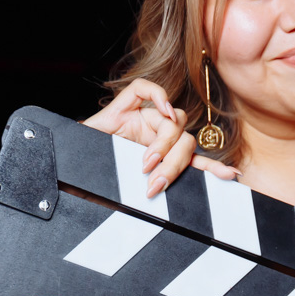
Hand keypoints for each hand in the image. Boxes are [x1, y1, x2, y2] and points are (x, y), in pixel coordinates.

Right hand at [83, 78, 238, 196]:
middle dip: (174, 163)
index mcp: (159, 158)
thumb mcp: (132, 193)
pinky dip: (157, 96)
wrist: (63, 176)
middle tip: (156, 184)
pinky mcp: (120, 107)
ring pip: (172, 120)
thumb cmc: (94, 189)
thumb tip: (186, 207)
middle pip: (185, 139)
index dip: (213, 166)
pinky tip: (160, 112)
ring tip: (144, 164)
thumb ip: (161, 190)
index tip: (231, 177)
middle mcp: (154, 137)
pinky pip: (144, 89)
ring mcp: (139, 120)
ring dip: (162, 143)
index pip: (193, 157)